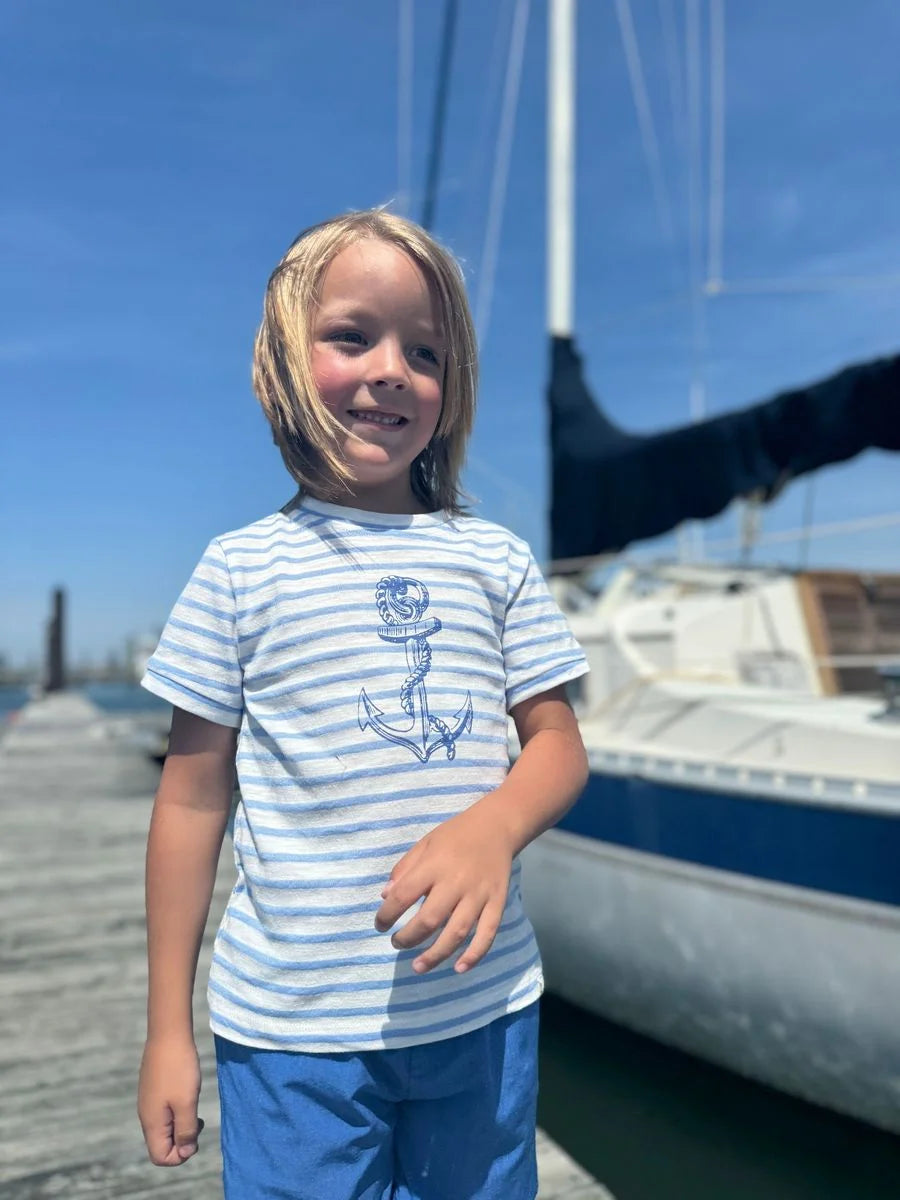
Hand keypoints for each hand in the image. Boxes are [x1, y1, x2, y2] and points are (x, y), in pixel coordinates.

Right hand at [138, 1035, 203, 1165]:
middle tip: (198, 1121)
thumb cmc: (179, 1068)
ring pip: (164, 1128)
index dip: (180, 1156)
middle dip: (182, 1141)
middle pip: (161, 1145)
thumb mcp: (187, 1102)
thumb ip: (186, 1130)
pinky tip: (187, 1095)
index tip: (196, 1134)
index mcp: (152, 1123)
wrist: (168, 1034)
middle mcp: (146, 1116)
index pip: (160, 1157)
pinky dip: (177, 1112)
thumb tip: (186, 1152)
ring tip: (194, 1108)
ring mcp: (148, 1102)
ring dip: (181, 1125)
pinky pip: (164, 1113)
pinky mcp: (153, 1090)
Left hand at [374, 802, 513, 973]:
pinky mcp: (497, 903)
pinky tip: (459, 968)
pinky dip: (475, 954)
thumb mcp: (424, 843)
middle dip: (409, 938)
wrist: (496, 827)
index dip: (387, 914)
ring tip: (418, 967)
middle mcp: (456, 882)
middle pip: (430, 919)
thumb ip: (404, 869)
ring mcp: (479, 895)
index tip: (380, 925)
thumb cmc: (455, 836)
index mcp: (434, 865)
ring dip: (436, 954)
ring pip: (457, 932)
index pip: (404, 895)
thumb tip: (385, 897)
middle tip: (397, 944)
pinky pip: (487, 934)